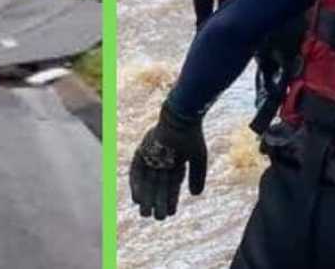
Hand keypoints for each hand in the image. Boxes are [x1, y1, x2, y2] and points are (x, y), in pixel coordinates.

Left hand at [129, 102, 207, 219]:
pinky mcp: (142, 151)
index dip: (171, 199)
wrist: (180, 116)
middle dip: (157, 202)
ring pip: (146, 180)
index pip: (172, 185)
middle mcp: (161, 159)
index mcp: (176, 161)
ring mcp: (151, 155)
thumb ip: (197, 176)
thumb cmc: (191, 135)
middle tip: (157, 218)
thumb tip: (195, 196)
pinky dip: (136, 185)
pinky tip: (138, 198)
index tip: (170, 214)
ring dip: (146, 197)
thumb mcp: (198, 158)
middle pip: (158, 185)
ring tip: (145, 213)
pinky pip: (136, 171)